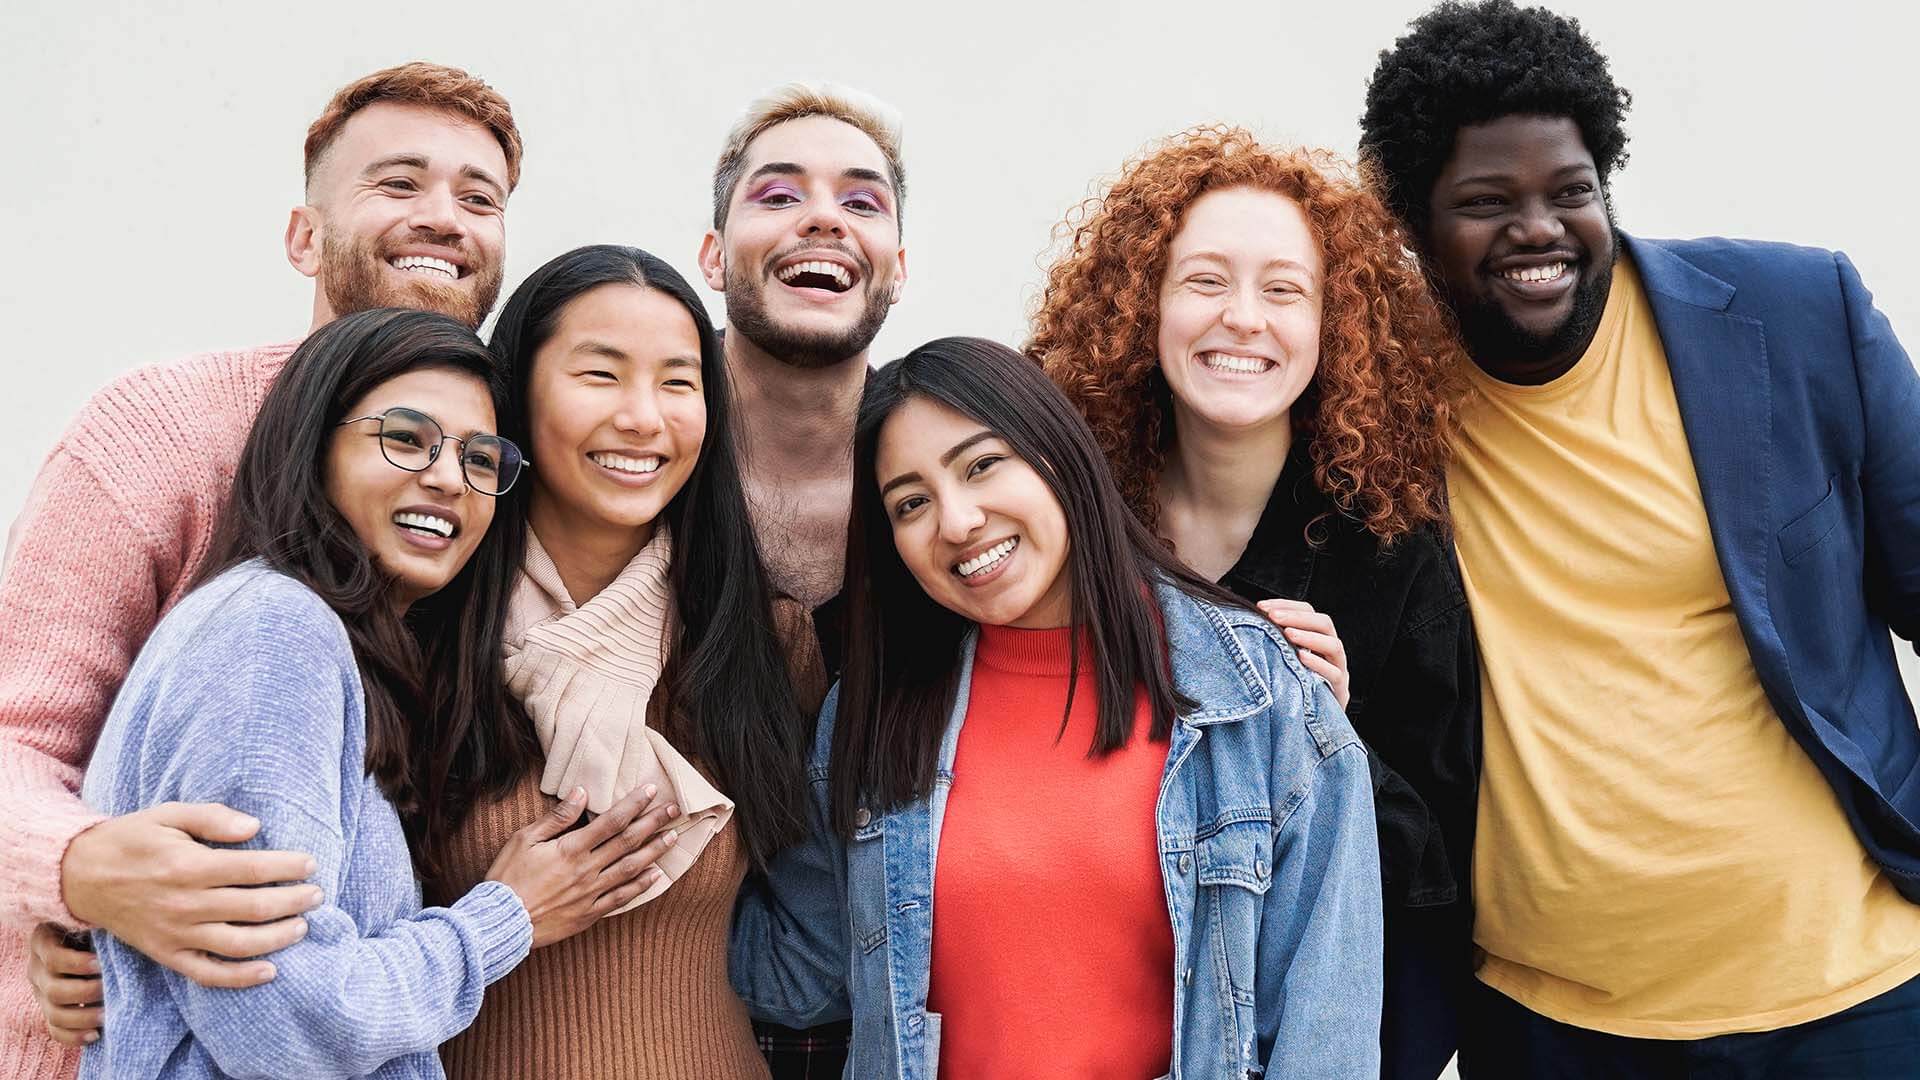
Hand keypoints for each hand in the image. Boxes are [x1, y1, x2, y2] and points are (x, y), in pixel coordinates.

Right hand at [27, 924, 101, 1046]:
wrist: (87, 940)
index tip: (100, 963)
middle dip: (85, 993)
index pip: (52, 958)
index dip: (75, 964)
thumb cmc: (96, 925)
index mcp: (45, 942)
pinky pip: (55, 1031)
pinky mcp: (50, 1011)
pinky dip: (74, 1036)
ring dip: (83, 1017)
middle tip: (109, 990)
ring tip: (107, 1016)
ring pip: (54, 1014)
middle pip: (54, 990)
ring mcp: (42, 993)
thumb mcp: (92, 921)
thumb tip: (131, 930)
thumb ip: (101, 926)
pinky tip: (95, 1034)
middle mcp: (38, 969)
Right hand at [61, 802, 321, 987]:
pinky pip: (208, 974)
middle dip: (294, 902)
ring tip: (302, 926)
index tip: (311, 864)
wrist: (79, 876)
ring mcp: (175, 934)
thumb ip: (213, 818)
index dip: (289, 867)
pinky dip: (241, 978)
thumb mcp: (169, 814)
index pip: (254, 869)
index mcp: (190, 866)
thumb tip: (255, 827)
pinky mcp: (166, 954)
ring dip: (278, 938)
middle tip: (316, 895)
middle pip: (255, 908)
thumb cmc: (132, 839)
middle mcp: (186, 904)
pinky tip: (270, 971)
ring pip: (239, 944)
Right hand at [486, 785, 683, 947]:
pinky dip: (641, 886)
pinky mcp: (589, 914)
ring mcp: (590, 893)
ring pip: (631, 868)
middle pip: (628, 842)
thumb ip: (557, 817)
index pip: (611, 821)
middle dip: (653, 823)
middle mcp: (586, 870)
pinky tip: (656, 876)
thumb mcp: (524, 839)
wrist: (499, 922)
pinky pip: (621, 898)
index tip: (651, 790)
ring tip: (673, 837)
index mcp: (571, 849)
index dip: (634, 804)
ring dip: (655, 851)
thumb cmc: (508, 878)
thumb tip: (581, 792)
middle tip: (675, 809)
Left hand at [1258, 598, 1350, 708]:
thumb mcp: (1285, 660)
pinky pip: (1334, 674)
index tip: (1262, 607)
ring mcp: (1338, 669)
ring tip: (1288, 633)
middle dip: (1297, 617)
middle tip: (1273, 616)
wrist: (1315, 721)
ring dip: (1309, 637)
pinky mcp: (1339, 691)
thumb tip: (1247, 622)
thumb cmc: (1296, 686)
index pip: (1309, 612)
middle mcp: (1331, 651)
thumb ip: (1275, 642)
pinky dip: (1319, 664)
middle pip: (1324, 623)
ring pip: (1333, 645)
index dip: (1287, 606)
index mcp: (1318, 638)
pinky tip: (1302, 658)